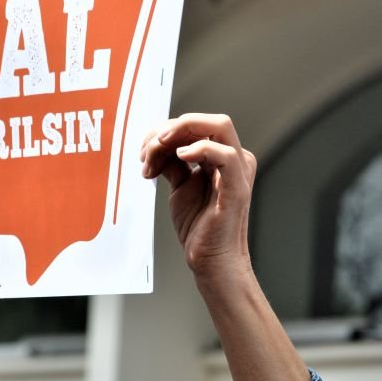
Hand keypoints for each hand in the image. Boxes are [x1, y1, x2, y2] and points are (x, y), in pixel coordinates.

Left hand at [140, 113, 255, 282]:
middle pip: (205, 121)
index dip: (164, 131)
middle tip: (146, 150)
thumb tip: (155, 146)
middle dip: (169, 129)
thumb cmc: (198, 226)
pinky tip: (180, 156)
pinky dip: (201, 149)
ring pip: (218, 127)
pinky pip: (226, 155)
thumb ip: (172, 163)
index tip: (142, 153)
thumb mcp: (180, 186)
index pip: (194, 126)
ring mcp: (239, 170)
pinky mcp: (237, 186)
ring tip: (154, 156)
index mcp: (221, 155)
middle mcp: (234, 157)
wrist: (210, 259)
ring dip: (179, 134)